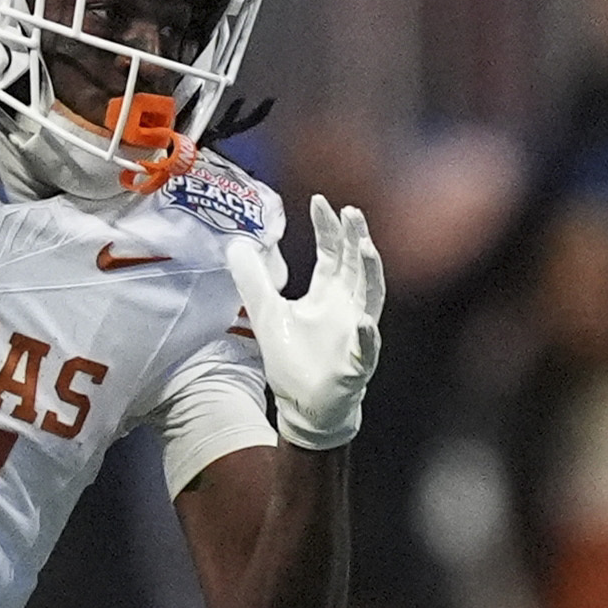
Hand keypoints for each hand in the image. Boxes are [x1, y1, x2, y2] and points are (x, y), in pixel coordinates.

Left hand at [229, 197, 384, 450]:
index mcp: (328, 293)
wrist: (304, 405)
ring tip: (365, 247)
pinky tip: (364, 323)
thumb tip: (236, 244)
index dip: (328, 228)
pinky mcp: (357, 363)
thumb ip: (253, 280)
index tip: (321, 202)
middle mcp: (348, 307)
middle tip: (351, 211)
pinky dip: (367, 336)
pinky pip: (366, 348)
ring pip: (370, 296)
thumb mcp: (265, 313)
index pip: (332, 253)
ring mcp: (357, 333)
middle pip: (355, 265)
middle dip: (354, 237)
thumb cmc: (294, 360)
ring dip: (370, 272)